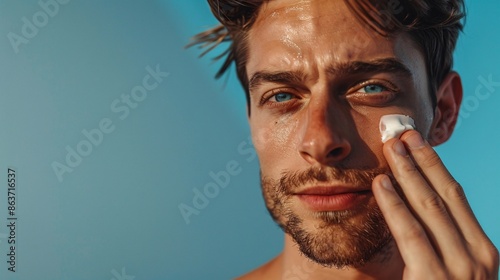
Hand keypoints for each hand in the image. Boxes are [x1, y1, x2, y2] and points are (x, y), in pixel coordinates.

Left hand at [372, 130, 498, 278]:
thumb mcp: (450, 272)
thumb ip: (440, 246)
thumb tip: (414, 209)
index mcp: (483, 251)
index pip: (456, 198)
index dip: (435, 166)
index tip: (417, 143)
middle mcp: (477, 256)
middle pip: (444, 195)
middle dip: (421, 161)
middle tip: (401, 135)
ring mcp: (459, 268)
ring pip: (429, 207)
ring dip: (407, 172)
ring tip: (390, 148)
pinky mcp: (433, 278)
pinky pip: (409, 232)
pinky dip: (393, 204)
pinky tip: (379, 183)